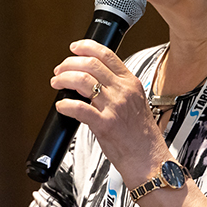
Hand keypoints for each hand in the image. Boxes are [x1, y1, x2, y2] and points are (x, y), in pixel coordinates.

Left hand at [50, 39, 170, 183]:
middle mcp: (123, 91)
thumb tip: (95, 80)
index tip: (74, 49)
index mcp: (131, 83)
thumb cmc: (142, 135)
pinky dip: (65, 105)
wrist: (149, 159)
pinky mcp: (104, 124)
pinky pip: (78, 108)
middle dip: (69, 64)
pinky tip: (61, 106)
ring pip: (82, 80)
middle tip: (60, 70)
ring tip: (57, 83)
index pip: (106, 54)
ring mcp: (114, 107)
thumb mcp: (136, 102)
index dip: (86, 47)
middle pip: (91, 64)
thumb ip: (119, 89)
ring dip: (64, 79)